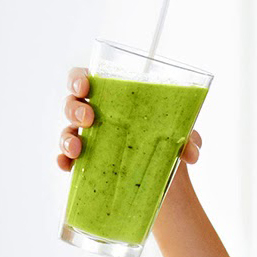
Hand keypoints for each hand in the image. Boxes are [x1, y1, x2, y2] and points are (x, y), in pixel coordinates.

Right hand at [56, 66, 202, 171]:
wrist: (164, 178)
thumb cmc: (166, 143)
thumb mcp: (180, 137)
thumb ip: (189, 139)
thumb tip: (192, 152)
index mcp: (115, 98)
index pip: (86, 79)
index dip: (78, 78)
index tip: (84, 86)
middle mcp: (97, 115)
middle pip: (72, 103)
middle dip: (75, 108)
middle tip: (89, 119)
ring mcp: (88, 139)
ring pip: (67, 130)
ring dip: (67, 137)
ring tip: (78, 149)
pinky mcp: (85, 162)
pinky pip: (66, 159)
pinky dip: (63, 161)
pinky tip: (68, 166)